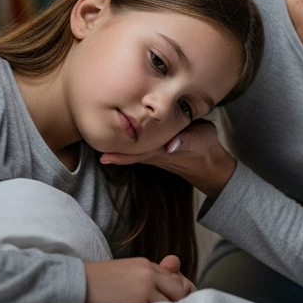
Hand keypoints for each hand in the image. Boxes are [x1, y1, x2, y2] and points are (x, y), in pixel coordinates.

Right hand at [83, 255, 195, 302]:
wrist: (76, 285)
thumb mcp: (127, 272)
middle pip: (180, 292)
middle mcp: (149, 274)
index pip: (178, 281)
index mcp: (147, 265)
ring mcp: (144, 288)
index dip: (183, 296)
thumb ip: (152, 275)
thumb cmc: (99, 283)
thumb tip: (176, 269)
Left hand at [99, 120, 236, 197]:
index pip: (138, 152)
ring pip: (133, 153)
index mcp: (164, 149)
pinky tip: (117, 143)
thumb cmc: (206, 146)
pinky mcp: (159, 152)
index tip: (103, 156)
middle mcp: (156, 154)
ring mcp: (156, 154)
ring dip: (117, 151)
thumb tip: (171, 145)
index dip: (121, 154)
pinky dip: (126, 149)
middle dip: (112, 152)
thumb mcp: (201, 139)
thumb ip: (187, 141)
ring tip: (98, 144)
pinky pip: (139, 151)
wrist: (210, 164)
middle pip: (130, 155)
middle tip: (91, 147)